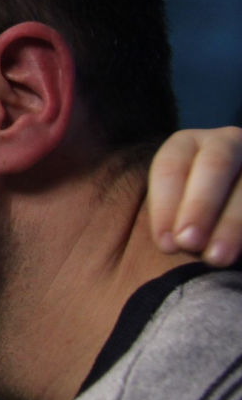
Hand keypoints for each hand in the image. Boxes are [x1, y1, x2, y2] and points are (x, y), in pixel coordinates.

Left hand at [147, 126, 241, 266]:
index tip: (166, 244)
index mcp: (188, 144)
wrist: (229, 203)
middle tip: (188, 243)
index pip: (171, 166)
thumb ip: (172, 216)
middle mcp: (226, 142)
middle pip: (214, 165)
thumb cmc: (193, 213)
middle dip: (200, 206)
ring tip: (217, 257)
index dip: (165, 206)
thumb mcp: (177, 206)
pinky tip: (240, 252)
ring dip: (232, 223)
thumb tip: (175, 241)